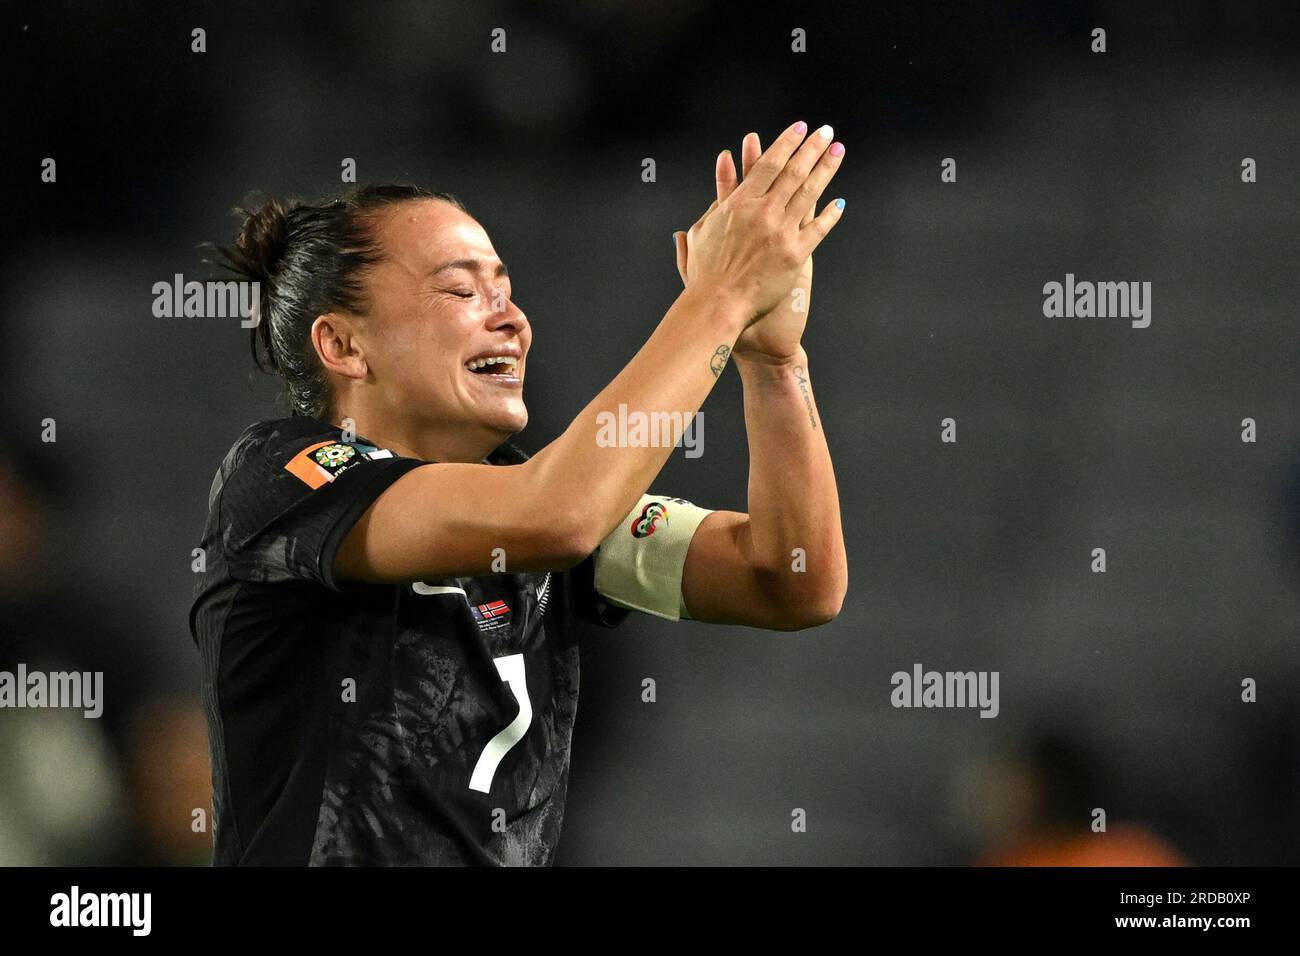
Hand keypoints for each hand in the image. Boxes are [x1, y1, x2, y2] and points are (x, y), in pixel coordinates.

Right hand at [672, 121, 845, 326]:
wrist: (718, 305)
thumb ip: (712, 211)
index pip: (769, 164)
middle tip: (826, 133)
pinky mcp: (795, 255)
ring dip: (826, 170)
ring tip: (838, 153)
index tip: (801, 129)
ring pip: (809, 193)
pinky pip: (818, 229)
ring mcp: (782, 232)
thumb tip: (717, 195)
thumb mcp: (699, 234)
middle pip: (794, 172)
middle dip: (812, 149)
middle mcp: (763, 212)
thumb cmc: (704, 274)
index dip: (787, 143)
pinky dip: (829, 214)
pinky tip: (838, 202)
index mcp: (740, 203)